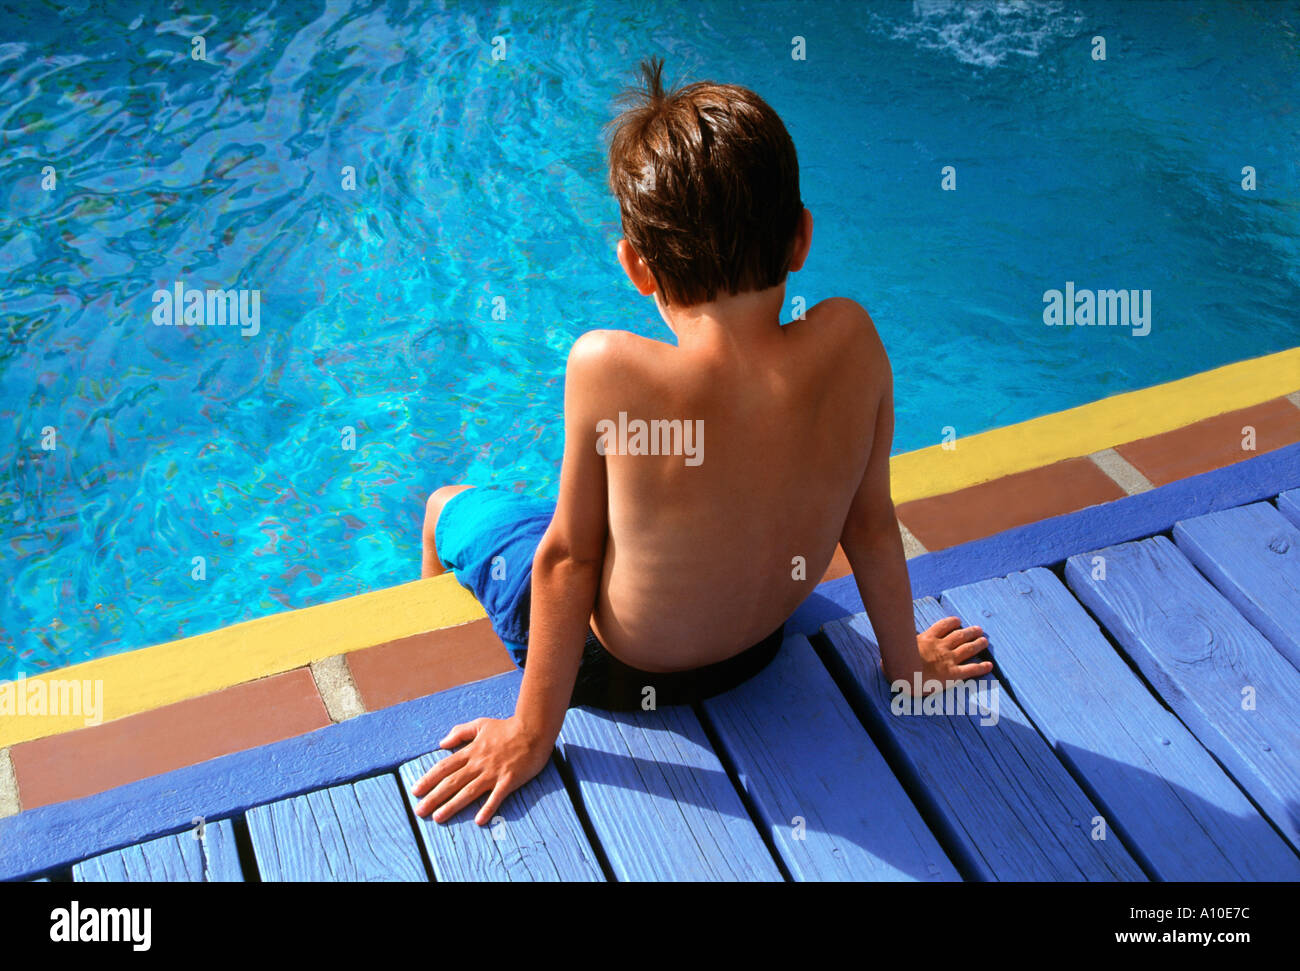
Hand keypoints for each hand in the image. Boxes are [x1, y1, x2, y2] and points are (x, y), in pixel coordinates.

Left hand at [409, 716, 554, 825]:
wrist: (533, 728)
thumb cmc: (507, 727)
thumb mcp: (480, 725)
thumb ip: (460, 732)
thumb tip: (441, 743)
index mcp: (471, 751)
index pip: (445, 767)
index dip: (429, 779)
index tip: (415, 791)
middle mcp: (479, 763)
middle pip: (452, 782)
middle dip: (434, 797)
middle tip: (419, 811)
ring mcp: (494, 772)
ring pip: (469, 791)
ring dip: (452, 805)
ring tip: (438, 818)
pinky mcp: (510, 779)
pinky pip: (497, 796)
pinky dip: (488, 808)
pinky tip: (479, 821)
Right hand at [888, 616, 991, 692]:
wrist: (904, 673)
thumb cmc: (894, 664)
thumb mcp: (890, 654)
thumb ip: (892, 655)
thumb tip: (883, 660)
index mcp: (926, 640)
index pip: (942, 627)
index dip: (951, 623)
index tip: (957, 621)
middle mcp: (940, 647)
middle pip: (959, 635)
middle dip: (969, 631)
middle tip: (978, 629)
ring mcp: (948, 659)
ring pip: (967, 649)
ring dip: (977, 644)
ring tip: (985, 640)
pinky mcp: (953, 674)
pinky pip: (970, 670)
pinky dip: (981, 667)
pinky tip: (990, 665)